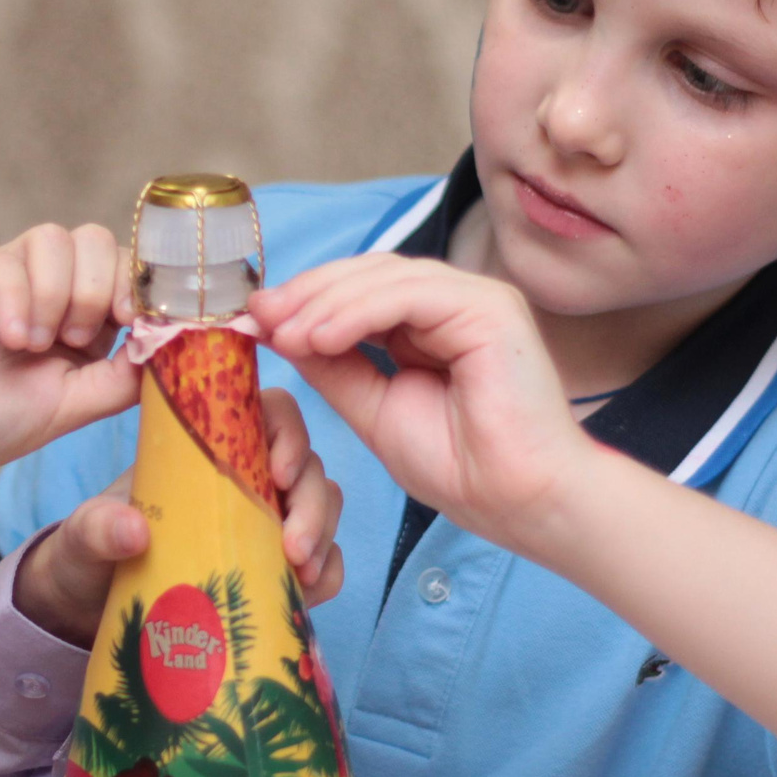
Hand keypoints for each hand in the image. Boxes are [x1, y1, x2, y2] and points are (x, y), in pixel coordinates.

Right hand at [0, 224, 138, 481]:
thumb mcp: (75, 405)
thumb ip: (123, 376)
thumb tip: (169, 347)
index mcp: (82, 317)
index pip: (127, 271)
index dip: (141, 286)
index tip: (139, 320)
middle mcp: (50, 286)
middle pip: (98, 241)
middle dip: (98, 292)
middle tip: (73, 340)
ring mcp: (10, 271)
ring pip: (57, 238)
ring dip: (56, 294)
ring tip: (33, 344)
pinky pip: (7, 257)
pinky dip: (18, 299)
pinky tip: (10, 337)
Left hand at [12, 389, 345, 643]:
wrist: (89, 607)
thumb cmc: (91, 552)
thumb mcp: (84, 536)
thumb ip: (98, 528)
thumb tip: (133, 530)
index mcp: (207, 450)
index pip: (269, 412)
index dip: (288, 432)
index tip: (277, 473)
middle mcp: (247, 478)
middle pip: (307, 465)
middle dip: (312, 503)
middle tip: (294, 550)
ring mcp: (267, 522)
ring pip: (324, 507)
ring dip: (324, 537)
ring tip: (301, 575)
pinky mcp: (277, 568)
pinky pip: (325, 561)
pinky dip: (327, 574)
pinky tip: (304, 595)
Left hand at [250, 254, 594, 554]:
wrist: (522, 503)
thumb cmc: (464, 469)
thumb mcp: (375, 410)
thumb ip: (335, 368)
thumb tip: (281, 332)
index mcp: (432, 325)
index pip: (360, 291)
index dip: (306, 300)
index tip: (254, 320)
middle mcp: (456, 303)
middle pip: (369, 273)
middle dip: (306, 293)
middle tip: (257, 317)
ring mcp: (477, 299)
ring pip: (386, 277)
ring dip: (324, 303)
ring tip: (283, 334)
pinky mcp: (490, 308)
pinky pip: (410, 295)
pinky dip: (358, 312)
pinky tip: (320, 337)